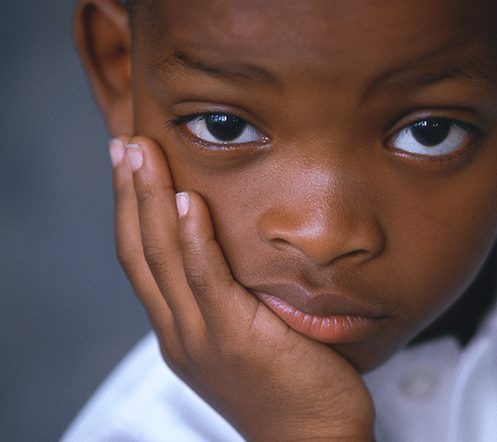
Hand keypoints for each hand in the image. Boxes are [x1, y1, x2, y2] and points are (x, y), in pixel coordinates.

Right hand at [109, 136, 374, 441]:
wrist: (313, 439)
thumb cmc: (292, 388)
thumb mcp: (249, 338)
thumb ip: (235, 299)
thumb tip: (246, 253)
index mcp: (180, 331)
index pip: (142, 261)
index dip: (130, 211)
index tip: (129, 166)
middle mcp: (179, 333)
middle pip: (139, 252)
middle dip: (128, 194)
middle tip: (123, 143)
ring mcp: (202, 337)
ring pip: (162, 258)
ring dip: (148, 200)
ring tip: (142, 153)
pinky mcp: (235, 338)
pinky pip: (206, 280)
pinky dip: (192, 238)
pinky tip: (186, 200)